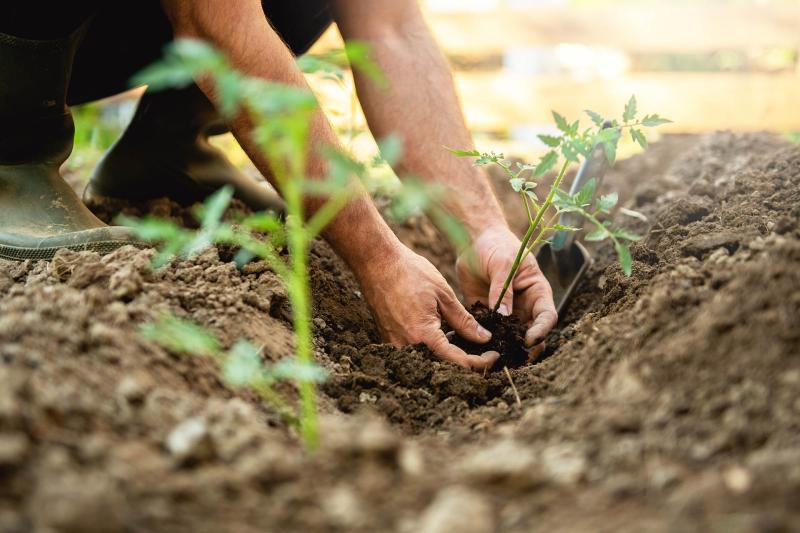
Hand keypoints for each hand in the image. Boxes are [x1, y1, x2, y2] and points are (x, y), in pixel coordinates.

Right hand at [358, 245, 499, 369]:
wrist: (376, 262)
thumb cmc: (410, 272)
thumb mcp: (444, 294)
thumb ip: (464, 321)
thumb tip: (484, 338)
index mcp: (424, 335)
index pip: (458, 362)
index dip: (481, 363)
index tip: (495, 355)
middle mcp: (407, 346)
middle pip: (443, 365)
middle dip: (467, 361)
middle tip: (483, 349)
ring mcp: (394, 344)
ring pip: (429, 360)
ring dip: (449, 354)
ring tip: (463, 337)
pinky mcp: (388, 338)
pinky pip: (415, 351)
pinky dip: (432, 346)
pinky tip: (442, 331)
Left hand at [456, 225, 557, 356]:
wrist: (474, 240)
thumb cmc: (496, 245)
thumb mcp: (502, 263)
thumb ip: (503, 290)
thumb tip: (504, 317)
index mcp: (537, 292)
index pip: (547, 316)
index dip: (541, 330)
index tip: (528, 340)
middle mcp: (525, 306)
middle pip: (532, 334)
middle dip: (525, 348)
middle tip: (513, 357)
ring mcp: (507, 313)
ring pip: (511, 338)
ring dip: (505, 348)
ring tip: (494, 358)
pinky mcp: (488, 315)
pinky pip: (489, 332)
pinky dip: (484, 341)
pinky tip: (474, 349)